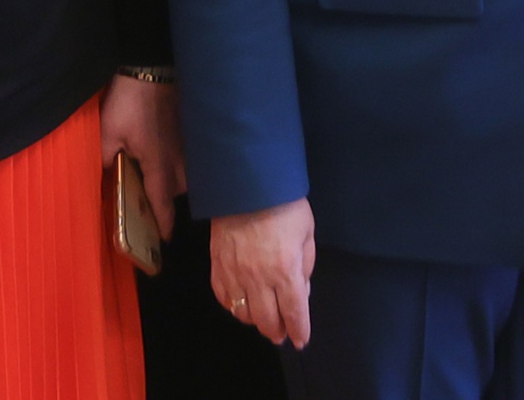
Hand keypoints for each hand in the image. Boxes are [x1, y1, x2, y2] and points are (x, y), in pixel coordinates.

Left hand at [100, 75, 186, 240]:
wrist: (155, 67)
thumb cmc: (130, 102)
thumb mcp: (107, 133)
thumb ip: (106, 160)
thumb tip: (108, 178)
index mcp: (160, 167)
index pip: (163, 206)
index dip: (163, 227)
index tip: (163, 242)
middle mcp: (181, 161)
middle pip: (178, 192)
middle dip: (168, 199)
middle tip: (151, 201)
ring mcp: (191, 145)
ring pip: (188, 174)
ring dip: (176, 179)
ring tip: (160, 177)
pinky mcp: (194, 131)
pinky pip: (193, 157)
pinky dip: (183, 161)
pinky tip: (170, 153)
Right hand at [210, 198, 316, 348]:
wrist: (246, 182)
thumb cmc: (285, 205)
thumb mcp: (307, 233)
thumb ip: (305, 265)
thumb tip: (301, 292)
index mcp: (286, 270)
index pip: (294, 312)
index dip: (299, 330)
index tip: (301, 341)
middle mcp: (259, 278)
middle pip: (267, 320)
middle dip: (277, 331)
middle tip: (282, 333)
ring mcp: (234, 274)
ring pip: (243, 314)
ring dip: (255, 321)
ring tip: (263, 318)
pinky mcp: (217, 266)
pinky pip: (223, 298)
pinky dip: (233, 307)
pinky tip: (241, 304)